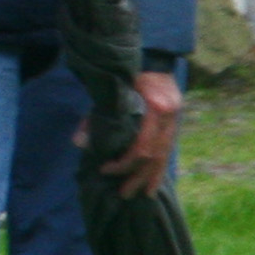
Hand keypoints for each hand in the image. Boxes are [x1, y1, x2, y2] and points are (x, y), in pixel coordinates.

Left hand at [100, 69, 185, 199]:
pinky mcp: (175, 124)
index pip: (141, 147)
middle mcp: (169, 118)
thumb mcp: (111, 93)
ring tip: (142, 195)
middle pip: (155, 156)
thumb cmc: (129, 75)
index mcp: (156, 108)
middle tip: (123, 194)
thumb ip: (96, 118)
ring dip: (152, 177)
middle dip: (137, 176)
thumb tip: (80, 143)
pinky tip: (155, 181)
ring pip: (165, 156)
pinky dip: (161, 167)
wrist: (153, 59)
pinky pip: (169, 151)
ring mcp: (175, 121)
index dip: (124, 163)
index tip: (105, 169)